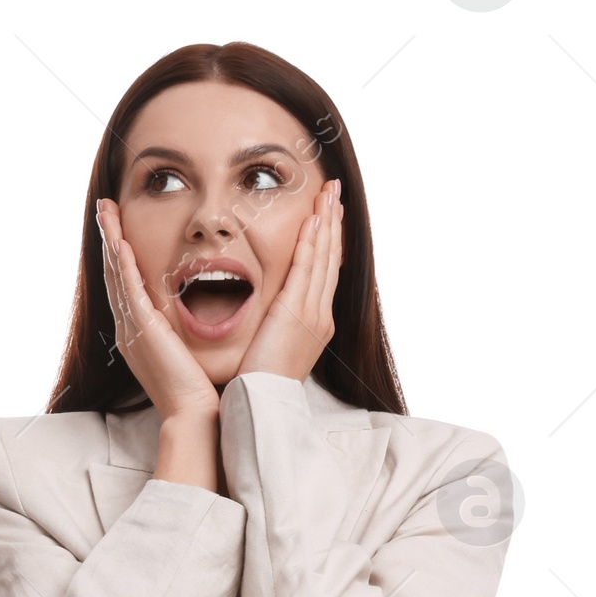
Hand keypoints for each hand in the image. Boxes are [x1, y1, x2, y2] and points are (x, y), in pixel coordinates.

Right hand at [96, 201, 217, 421]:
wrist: (193, 416)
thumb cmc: (197, 391)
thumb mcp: (184, 354)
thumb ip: (180, 333)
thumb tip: (196, 316)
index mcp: (137, 336)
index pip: (125, 286)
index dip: (119, 255)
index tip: (119, 228)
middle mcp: (128, 331)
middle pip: (113, 275)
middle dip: (108, 239)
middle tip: (105, 208)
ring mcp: (131, 331)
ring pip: (116, 276)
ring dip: (110, 241)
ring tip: (106, 211)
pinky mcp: (142, 331)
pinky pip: (128, 290)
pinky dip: (123, 264)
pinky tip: (120, 241)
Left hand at [233, 178, 341, 382]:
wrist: (262, 404)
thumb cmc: (261, 383)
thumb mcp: (274, 347)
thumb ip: (277, 324)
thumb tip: (271, 310)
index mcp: (317, 324)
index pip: (326, 272)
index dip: (329, 241)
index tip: (329, 215)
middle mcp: (321, 315)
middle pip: (331, 259)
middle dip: (334, 222)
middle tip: (334, 192)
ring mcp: (312, 313)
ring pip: (324, 258)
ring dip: (327, 221)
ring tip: (329, 193)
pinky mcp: (297, 313)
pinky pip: (306, 268)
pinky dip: (312, 241)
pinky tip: (314, 218)